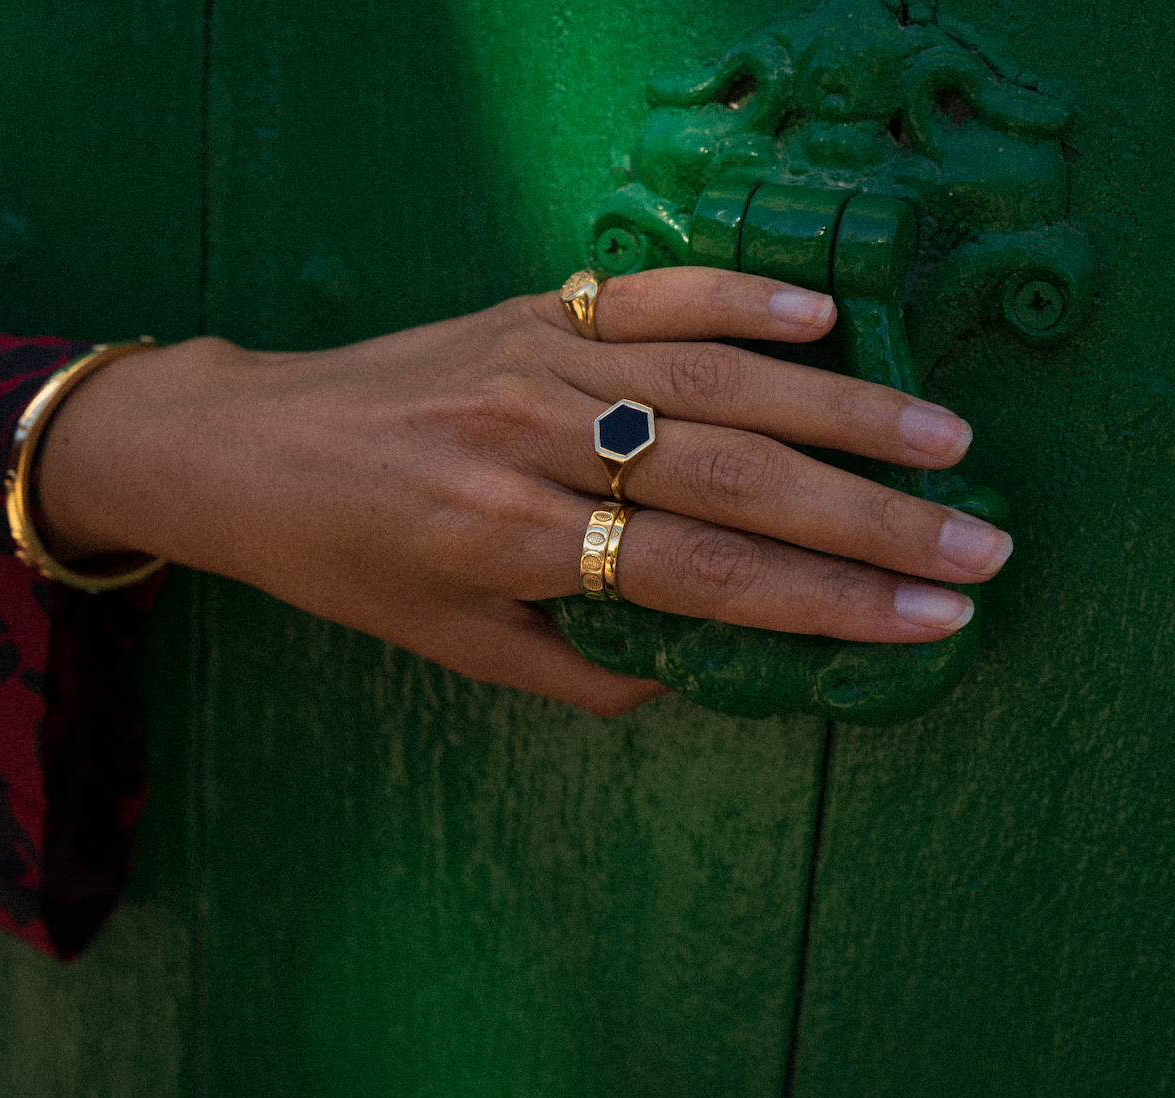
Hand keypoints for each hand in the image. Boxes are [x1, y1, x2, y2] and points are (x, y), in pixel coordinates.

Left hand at [35, 267, 1010, 714]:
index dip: (826, 605)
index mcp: (513, 541)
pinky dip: (743, 297)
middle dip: (869, 522)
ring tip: (945, 441)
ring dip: (842, 410)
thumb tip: (699, 672)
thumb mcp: (454, 647)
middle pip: (735, 478)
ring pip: (716, 380)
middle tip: (978, 546)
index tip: (925, 622)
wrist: (251, 449)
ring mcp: (541, 360)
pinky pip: (654, 295)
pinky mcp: (534, 306)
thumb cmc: (349, 563)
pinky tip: (824, 317)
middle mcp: (537, 442)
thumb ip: (580, 669)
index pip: (705, 577)